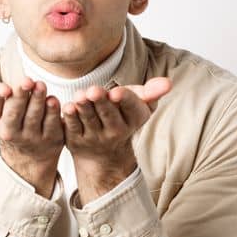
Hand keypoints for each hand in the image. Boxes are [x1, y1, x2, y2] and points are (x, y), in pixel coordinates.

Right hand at [0, 64, 63, 195]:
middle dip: (20, 97)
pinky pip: (52, 124)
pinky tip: (53, 100)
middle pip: (14, 113)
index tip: (4, 88)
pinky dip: (53, 112)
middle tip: (27, 81)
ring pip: (34, 117)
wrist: (28, 150)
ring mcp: (30, 137)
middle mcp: (8, 131)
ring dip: (38, 101)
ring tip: (41, 85)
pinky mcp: (50, 139)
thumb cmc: (2, 115)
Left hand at [62, 77, 172, 199]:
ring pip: (89, 119)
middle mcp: (116, 131)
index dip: (125, 100)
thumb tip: (168, 83)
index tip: (117, 92)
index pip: (132, 109)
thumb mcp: (139, 105)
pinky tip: (68, 106)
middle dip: (101, 102)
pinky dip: (70, 118)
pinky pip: (73, 128)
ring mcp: (95, 137)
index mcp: (134, 119)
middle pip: (108, 114)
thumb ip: (151, 92)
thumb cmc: (122, 117)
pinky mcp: (76, 140)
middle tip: (94, 90)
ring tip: (80, 95)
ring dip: (84, 107)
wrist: (104, 153)